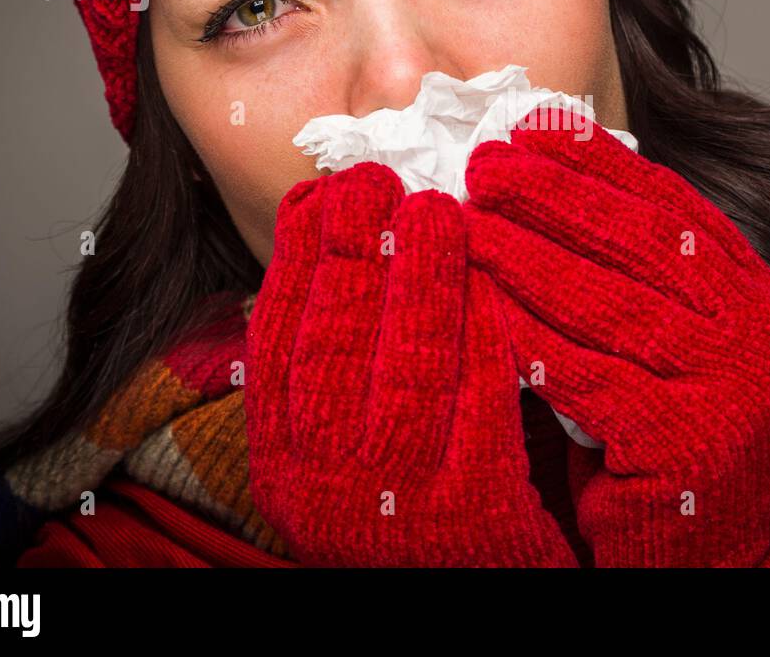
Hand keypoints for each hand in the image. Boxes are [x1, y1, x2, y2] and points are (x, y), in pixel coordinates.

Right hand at [244, 162, 577, 566]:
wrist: (460, 590)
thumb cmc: (402, 507)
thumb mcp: (339, 452)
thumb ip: (329, 370)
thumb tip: (332, 245)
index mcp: (282, 464)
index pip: (276, 342)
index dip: (298, 257)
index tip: (321, 192)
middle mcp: (324, 486)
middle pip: (332, 346)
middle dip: (352, 250)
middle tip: (377, 180)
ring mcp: (397, 503)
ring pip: (405, 367)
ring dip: (419, 278)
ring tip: (436, 210)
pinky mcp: (472, 509)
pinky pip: (480, 401)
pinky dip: (484, 331)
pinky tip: (493, 278)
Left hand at [463, 106, 769, 566]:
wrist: (707, 547)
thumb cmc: (667, 431)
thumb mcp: (669, 336)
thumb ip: (634, 270)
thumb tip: (548, 180)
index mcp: (754, 290)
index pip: (672, 205)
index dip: (599, 161)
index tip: (533, 126)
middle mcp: (758, 328)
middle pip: (641, 242)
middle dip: (555, 195)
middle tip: (485, 164)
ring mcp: (732, 385)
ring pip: (610, 303)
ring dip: (528, 257)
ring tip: (466, 224)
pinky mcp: (688, 441)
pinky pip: (587, 375)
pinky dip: (530, 337)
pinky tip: (483, 307)